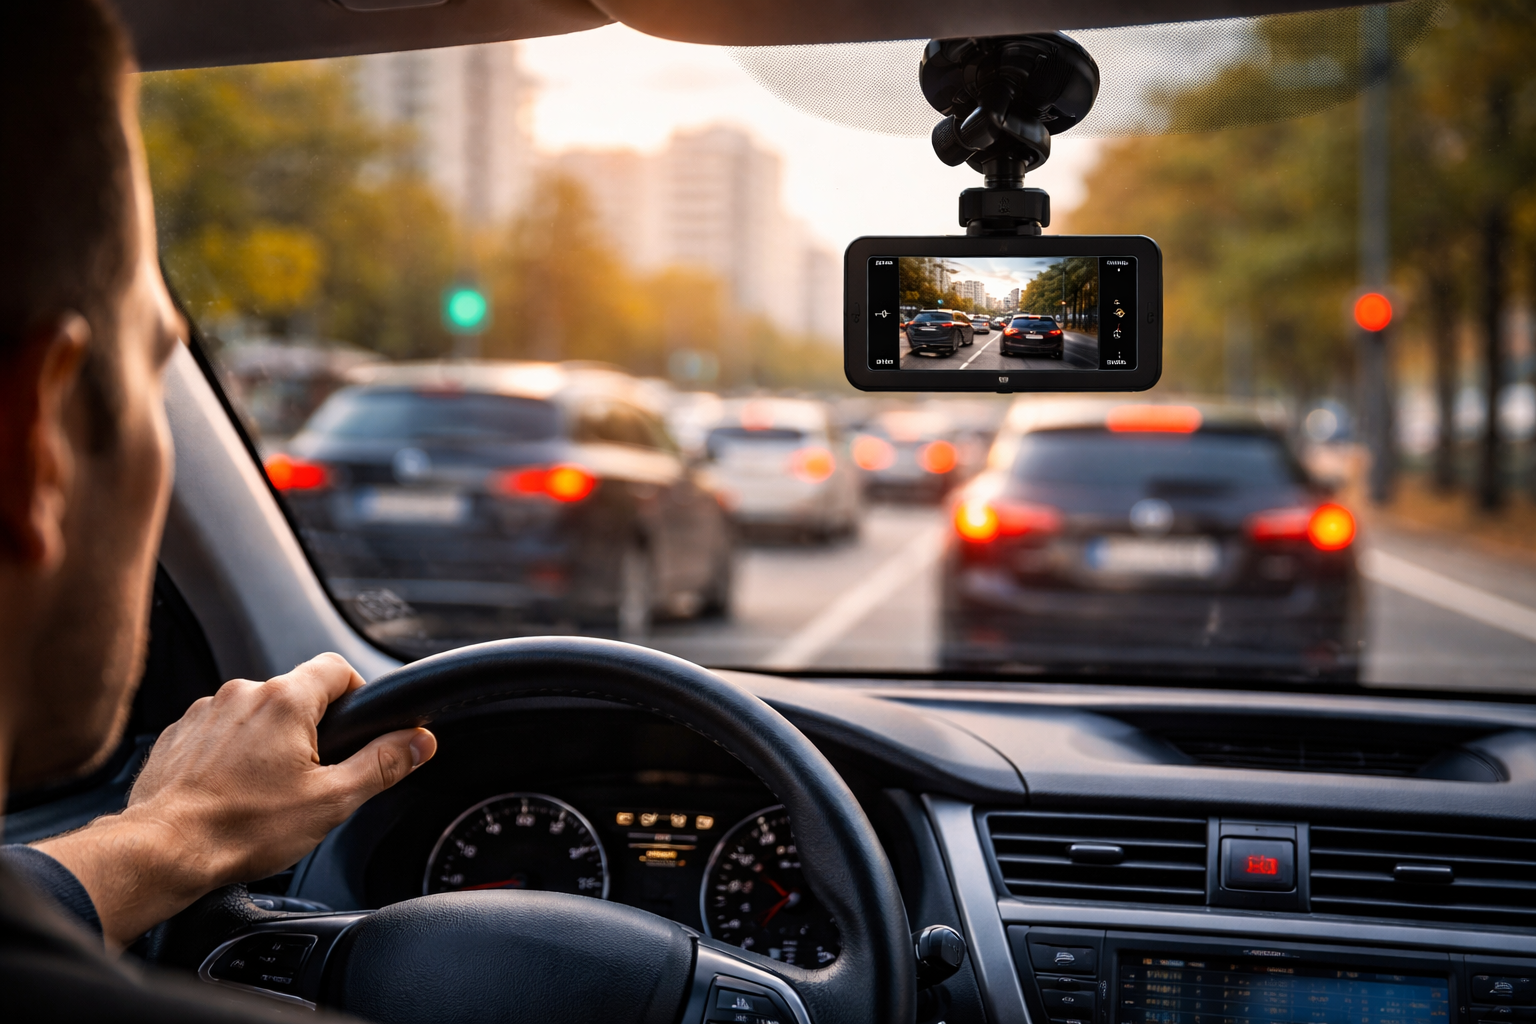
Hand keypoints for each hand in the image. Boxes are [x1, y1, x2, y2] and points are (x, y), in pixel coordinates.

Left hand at [35, 652, 435, 948]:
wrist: (160, 852)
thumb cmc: (240, 829)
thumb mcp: (331, 802)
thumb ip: (382, 764)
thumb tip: (419, 741)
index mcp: (285, 700)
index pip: (338, 668)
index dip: (358, 695)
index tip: (358, 729)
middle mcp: (242, 693)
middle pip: (296, 694)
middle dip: (312, 729)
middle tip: (313, 777)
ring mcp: (204, 712)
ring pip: (256, 714)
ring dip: (268, 742)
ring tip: (266, 793)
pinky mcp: (178, 735)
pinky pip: (219, 732)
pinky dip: (231, 755)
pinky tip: (231, 793)